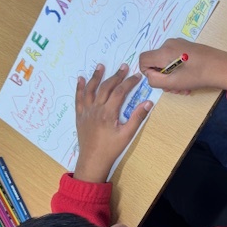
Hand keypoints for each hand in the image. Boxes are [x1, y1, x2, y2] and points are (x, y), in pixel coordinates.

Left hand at [74, 63, 152, 182]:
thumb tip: (148, 102)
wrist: (92, 160)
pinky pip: (78, 99)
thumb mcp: (127, 134)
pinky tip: (80, 79)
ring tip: (101, 66)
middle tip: (124, 67)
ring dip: (96, 77)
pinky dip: (79, 88)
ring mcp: (86, 112)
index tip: (137, 76)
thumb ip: (137, 117)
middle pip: (106, 87)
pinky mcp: (80, 116)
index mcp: (108, 113)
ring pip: (90, 90)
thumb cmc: (111, 149)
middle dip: (116, 76)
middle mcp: (96, 109)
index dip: (129, 82)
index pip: (120, 92)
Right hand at [139, 38, 226, 93]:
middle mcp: (169, 44)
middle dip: (163, 78)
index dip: (148, 73)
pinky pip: (175, 59)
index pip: (143, 60)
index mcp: (163, 51)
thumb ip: (154, 80)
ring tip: (184, 88)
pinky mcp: (187, 46)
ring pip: (166, 62)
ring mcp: (179, 43)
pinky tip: (188, 80)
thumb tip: (149, 75)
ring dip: (172, 77)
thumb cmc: (197, 76)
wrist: (222, 67)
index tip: (161, 81)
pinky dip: (178, 71)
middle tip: (174, 89)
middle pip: (155, 62)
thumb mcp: (173, 83)